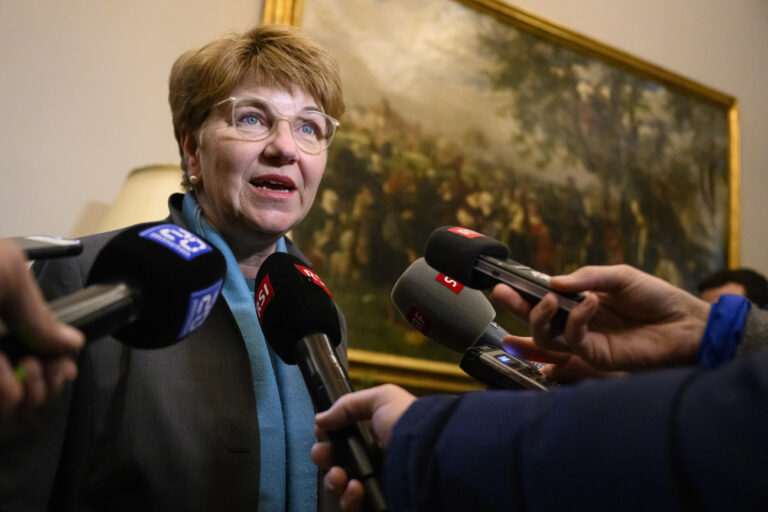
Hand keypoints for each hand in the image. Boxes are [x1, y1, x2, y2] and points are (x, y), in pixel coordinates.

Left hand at [0, 239, 83, 416]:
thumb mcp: (10, 273)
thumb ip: (40, 312)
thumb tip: (74, 344)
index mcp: (2, 317)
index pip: (36, 350)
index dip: (57, 363)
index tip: (65, 369)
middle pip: (32, 381)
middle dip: (48, 383)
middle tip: (47, 370)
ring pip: (14, 400)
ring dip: (30, 392)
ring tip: (26, 371)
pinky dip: (7, 396)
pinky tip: (6, 381)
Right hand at [312, 384, 415, 511]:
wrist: (429, 455)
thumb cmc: (409, 423)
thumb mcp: (382, 399)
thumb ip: (348, 405)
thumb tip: (321, 419)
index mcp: (377, 437)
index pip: (345, 442)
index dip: (329, 439)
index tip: (322, 434)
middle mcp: (376, 462)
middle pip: (338, 465)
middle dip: (326, 459)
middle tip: (323, 455)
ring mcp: (377, 486)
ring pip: (341, 489)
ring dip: (334, 481)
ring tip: (341, 476)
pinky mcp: (378, 504)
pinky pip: (354, 508)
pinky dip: (348, 500)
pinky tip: (355, 489)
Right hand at [492, 264, 710, 372]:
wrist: (687, 323)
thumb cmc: (656, 298)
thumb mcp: (619, 276)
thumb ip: (587, 277)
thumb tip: (553, 282)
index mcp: (579, 303)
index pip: (543, 299)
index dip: (522, 293)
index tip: (504, 282)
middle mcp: (577, 323)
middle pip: (535, 321)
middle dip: (515, 307)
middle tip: (502, 292)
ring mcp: (586, 342)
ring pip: (545, 338)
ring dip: (540, 316)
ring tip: (549, 298)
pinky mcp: (598, 357)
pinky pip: (574, 341)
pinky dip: (576, 320)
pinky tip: (591, 303)